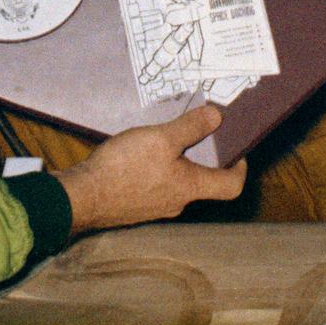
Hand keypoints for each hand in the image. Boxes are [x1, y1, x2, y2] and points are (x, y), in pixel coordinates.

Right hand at [52, 105, 246, 233]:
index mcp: (190, 187)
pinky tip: (138, 155)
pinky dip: (156, 170)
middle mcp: (178, 202)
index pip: (231, 186)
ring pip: (177, 183)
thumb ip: (190, 127)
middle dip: (203, 158)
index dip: (240, 168)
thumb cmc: (125, 168)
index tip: (237, 149)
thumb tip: (218, 117)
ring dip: (177, 163)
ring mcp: (156, 207)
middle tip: (197, 134)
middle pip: (203, 183)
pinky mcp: (136, 205)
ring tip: (164, 139)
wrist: (84, 197)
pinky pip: (156, 186)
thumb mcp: (160, 138)